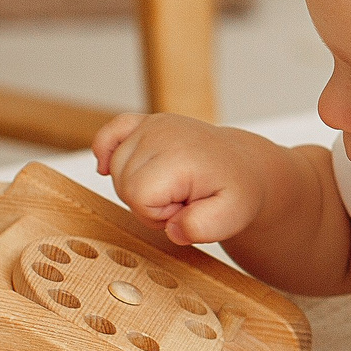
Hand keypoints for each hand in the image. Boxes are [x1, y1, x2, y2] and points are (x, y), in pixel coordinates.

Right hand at [93, 112, 268, 245]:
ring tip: (172, 186)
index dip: (157, 214)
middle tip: (182, 199)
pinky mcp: (146, 122)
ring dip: (138, 186)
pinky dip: (105, 148)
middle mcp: (161, 133)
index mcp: (179, 156)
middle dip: (148, 203)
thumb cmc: (237, 192)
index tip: (185, 208)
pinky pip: (110, 132)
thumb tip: (172, 228)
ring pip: (116, 168)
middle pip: (123, 183)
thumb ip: (203, 228)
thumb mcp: (231, 218)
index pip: (137, 197)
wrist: (245, 167)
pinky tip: (107, 165)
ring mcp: (152, 125)